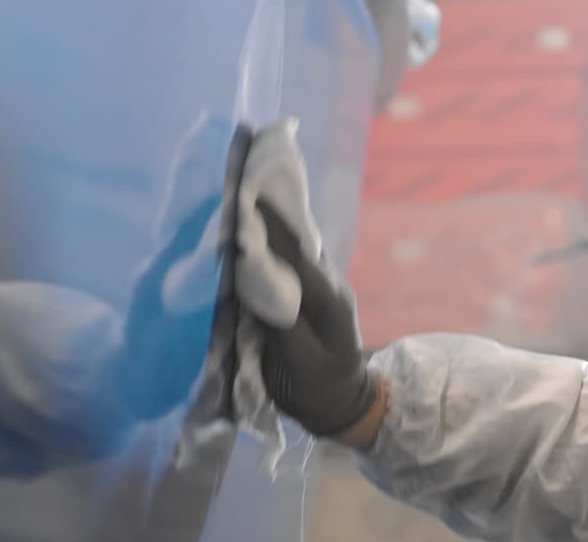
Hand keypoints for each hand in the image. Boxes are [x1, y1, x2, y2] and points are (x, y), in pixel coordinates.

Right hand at [253, 201, 382, 441]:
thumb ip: (281, 324)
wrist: (344, 405)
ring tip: (245, 196)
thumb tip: (256, 285)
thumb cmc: (318, 391)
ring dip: (273, 222)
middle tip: (243, 182)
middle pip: (299, 241)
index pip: (297, 256)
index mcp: (328, 302)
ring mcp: (324, 286)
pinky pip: (293, 260)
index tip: (247, 199)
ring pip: (298, 247)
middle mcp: (330, 284)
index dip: (272, 228)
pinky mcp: (313, 292)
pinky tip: (255, 229)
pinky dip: (274, 242)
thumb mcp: (300, 364)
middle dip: (272, 213)